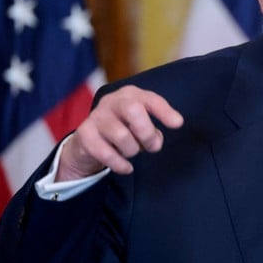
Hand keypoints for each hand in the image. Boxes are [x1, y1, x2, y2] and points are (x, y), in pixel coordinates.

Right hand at [56, 85, 183, 179]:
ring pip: (121, 135)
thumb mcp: (141, 125)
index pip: (150, 99)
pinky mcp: (85, 134)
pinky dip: (120, 164)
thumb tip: (157, 140)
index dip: (164, 111)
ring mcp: (96, 116)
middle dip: (147, 132)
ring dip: (132, 150)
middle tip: (152, 146)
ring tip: (132, 152)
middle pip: (133, 110)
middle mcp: (112, 101)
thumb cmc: (123, 129)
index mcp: (131, 95)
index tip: (177, 124)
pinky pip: (106, 153)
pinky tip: (126, 167)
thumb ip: (152, 130)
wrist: (88, 142)